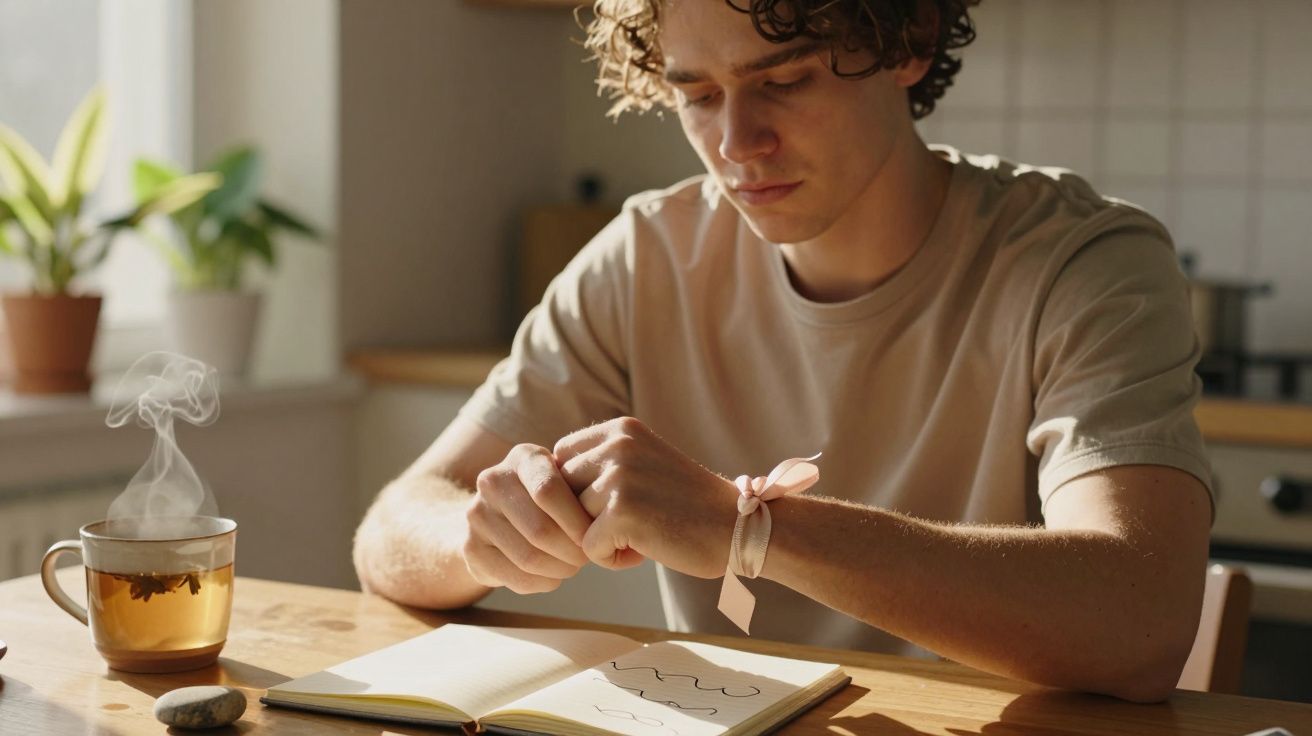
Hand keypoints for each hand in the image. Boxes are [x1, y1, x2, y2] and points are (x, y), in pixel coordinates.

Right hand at [463, 443, 591, 593]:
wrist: (496, 517)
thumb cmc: (550, 499)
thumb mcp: (566, 482)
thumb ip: (589, 493)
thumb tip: (628, 527)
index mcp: (523, 457)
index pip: (548, 490)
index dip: (577, 520)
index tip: (595, 534)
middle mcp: (493, 480)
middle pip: (540, 529)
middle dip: (572, 551)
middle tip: (588, 556)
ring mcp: (476, 514)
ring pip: (529, 557)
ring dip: (560, 569)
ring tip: (573, 566)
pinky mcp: (469, 548)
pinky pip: (515, 576)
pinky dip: (542, 582)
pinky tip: (552, 576)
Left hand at [554, 417, 738, 577]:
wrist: (738, 526)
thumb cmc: (688, 504)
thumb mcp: (643, 463)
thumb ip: (602, 465)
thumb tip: (545, 484)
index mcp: (620, 430)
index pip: (562, 458)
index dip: (577, 491)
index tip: (613, 506)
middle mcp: (617, 446)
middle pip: (561, 491)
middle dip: (584, 517)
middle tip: (626, 528)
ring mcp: (619, 477)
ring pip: (572, 521)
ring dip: (598, 539)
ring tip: (638, 538)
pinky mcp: (622, 513)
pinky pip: (588, 548)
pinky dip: (610, 559)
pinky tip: (643, 552)